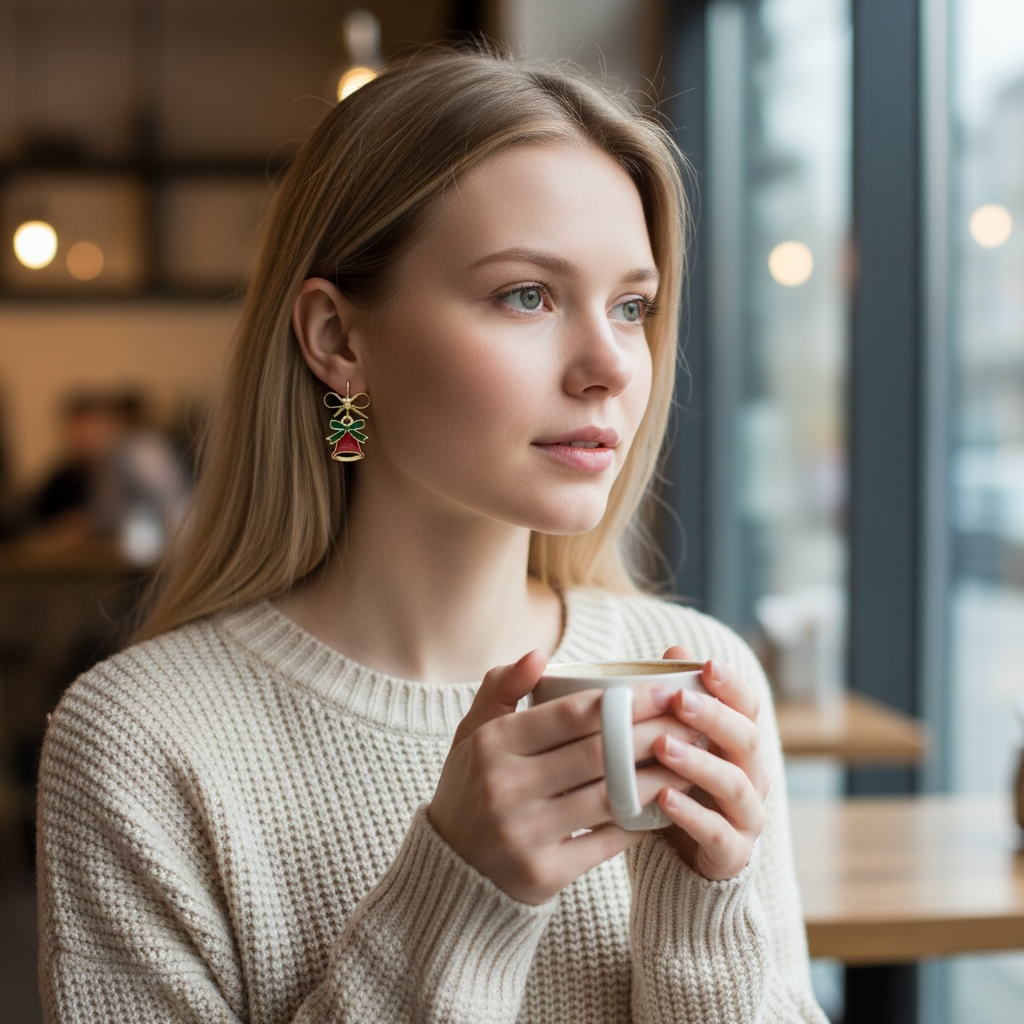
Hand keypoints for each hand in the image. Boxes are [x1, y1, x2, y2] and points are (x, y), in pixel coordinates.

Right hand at [427, 650, 699, 904]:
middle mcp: (505, 786)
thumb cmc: (474, 786)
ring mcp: (524, 832)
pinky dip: (640, 821)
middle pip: (598, 753)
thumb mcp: (473, 732)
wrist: (452, 869)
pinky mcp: (543, 873)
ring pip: (610, 797)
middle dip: (653, 734)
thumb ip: (502, 687)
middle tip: (690, 722)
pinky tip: (666, 803)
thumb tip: (540, 654)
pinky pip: (606, 842)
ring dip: (658, 777)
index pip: (572, 714)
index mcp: (492, 743)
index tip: (665, 692)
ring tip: (690, 760)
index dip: (625, 701)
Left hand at [651, 646, 769, 880]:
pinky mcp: (732, 853)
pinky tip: (662, 798)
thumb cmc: (679, 788)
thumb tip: (674, 649)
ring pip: (734, 784)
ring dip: (698, 762)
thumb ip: (678, 700)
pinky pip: (716, 831)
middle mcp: (753, 776)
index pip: (749, 708)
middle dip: (714, 716)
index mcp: (741, 745)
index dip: (732, 686)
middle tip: (679, 699)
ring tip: (661, 745)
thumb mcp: (676, 742)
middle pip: (746, 739)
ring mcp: (747, 816)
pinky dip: (690, 814)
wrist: (684, 864)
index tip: (707, 664)